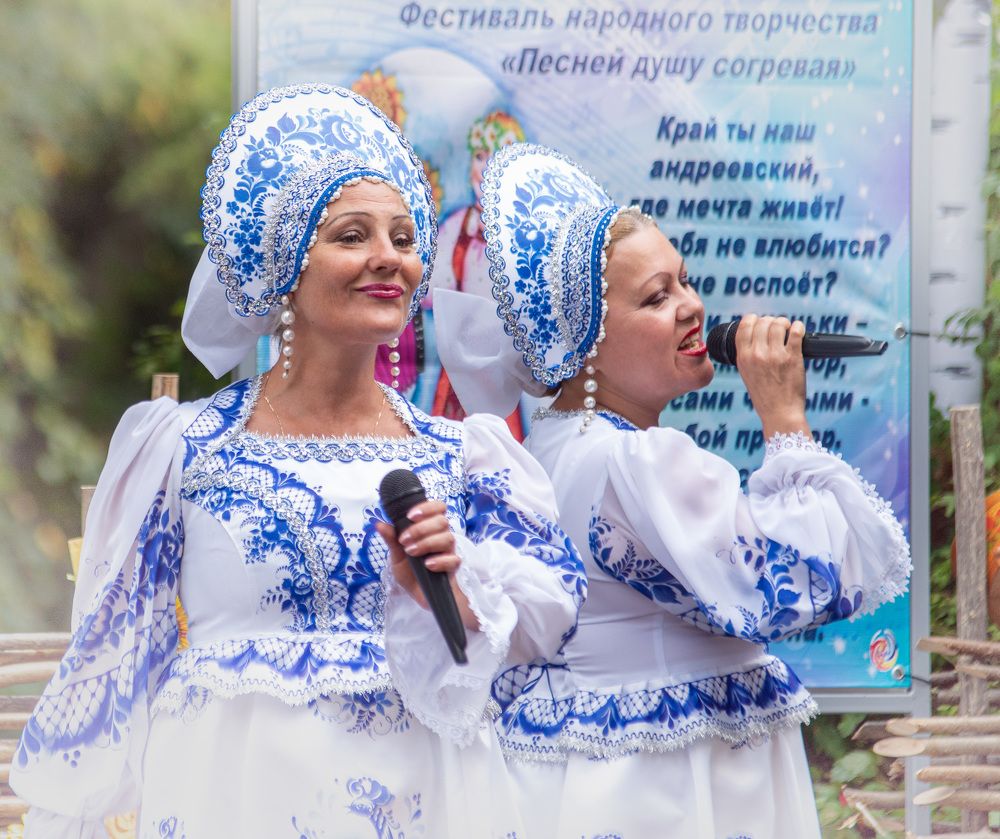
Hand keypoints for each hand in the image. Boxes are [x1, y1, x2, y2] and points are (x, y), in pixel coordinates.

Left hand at [375, 500, 459, 609]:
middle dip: (421, 528)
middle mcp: (441, 536)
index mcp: (430, 528)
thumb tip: (379, 524)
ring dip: (427, 543)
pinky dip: (440, 561)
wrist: (419, 594)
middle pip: (442, 521)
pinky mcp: (453, 567)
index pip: (438, 507)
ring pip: (447, 538)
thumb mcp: (396, 556)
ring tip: (411, 552)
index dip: (427, 507)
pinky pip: (453, 559)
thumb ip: (391, 540)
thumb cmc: (410, 572)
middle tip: (404, 540)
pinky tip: (428, 565)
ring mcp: (448, 551)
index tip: (410, 516)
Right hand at [734, 315, 810, 439]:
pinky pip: (796, 332)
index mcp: (743, 357)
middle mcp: (757, 354)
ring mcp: (775, 355)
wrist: (779, 413)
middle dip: (771, 321)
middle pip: (762, 322)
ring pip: (778, 324)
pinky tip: (799, 330)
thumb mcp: (747, 374)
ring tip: (788, 329)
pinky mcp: (793, 358)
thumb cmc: (765, 396)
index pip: (744, 326)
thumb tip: (756, 334)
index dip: (753, 319)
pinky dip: (798, 327)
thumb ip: (748, 355)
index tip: (760, 322)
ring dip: (784, 323)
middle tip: (777, 327)